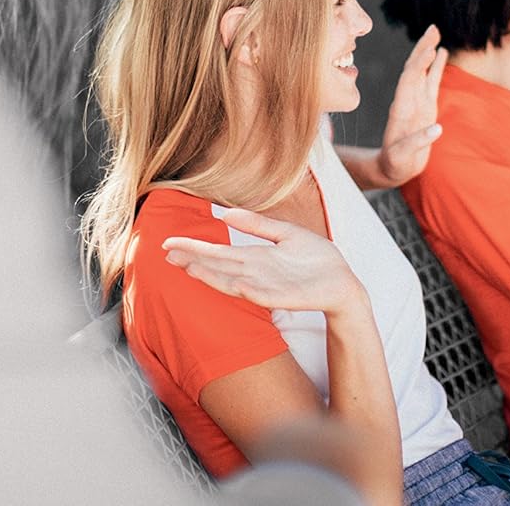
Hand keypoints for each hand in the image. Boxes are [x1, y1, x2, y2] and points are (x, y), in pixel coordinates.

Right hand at [163, 208, 365, 318]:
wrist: (342, 283)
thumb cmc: (315, 261)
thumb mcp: (285, 234)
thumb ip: (257, 225)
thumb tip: (225, 212)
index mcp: (255, 259)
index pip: (218, 252)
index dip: (194, 248)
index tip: (169, 243)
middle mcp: (257, 274)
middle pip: (219, 266)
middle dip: (194, 259)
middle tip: (166, 253)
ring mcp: (271, 287)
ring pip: (235, 282)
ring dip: (213, 276)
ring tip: (189, 267)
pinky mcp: (288, 298)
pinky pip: (267, 296)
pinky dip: (252, 291)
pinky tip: (238, 284)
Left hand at [376, 25, 447, 187]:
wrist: (391, 167)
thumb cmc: (396, 164)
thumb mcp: (402, 157)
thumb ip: (418, 142)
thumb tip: (437, 129)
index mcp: (401, 109)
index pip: (409, 80)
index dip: (419, 64)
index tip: (430, 49)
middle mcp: (408, 100)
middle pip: (414, 68)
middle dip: (422, 49)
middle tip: (433, 28)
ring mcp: (417, 101)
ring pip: (423, 71)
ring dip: (428, 52)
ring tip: (436, 32)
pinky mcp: (425, 106)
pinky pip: (431, 82)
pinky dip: (436, 67)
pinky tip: (442, 52)